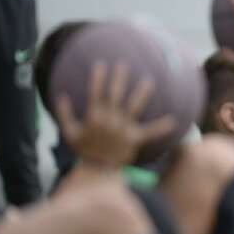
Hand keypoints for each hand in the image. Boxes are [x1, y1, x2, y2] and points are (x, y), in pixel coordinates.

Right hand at [56, 61, 176, 167]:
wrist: (98, 170)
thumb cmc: (84, 150)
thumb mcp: (69, 133)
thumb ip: (64, 114)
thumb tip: (59, 96)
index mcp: (94, 117)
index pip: (95, 93)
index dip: (97, 78)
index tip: (101, 64)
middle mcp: (109, 120)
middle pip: (115, 95)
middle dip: (119, 78)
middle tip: (124, 64)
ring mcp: (123, 129)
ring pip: (134, 107)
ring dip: (141, 93)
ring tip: (149, 80)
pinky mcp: (135, 139)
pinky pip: (151, 131)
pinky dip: (162, 126)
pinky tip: (174, 119)